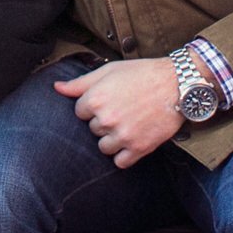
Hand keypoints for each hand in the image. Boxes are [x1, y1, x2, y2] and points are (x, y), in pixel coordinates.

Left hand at [53, 59, 181, 168]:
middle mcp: (106, 119)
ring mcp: (122, 136)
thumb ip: (80, 83)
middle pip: (93, 129)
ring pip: (104, 147)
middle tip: (122, 109)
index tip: (108, 100)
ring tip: (127, 124)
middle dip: (103, 121)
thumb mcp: (108, 71)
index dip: (92, 106)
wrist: (176, 84)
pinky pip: (120, 162)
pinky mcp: (139, 148)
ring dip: (112, 139)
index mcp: (95, 99)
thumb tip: (56, 88)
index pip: (79, 112)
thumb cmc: (141, 73)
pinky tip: (131, 140)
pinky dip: (124, 154)